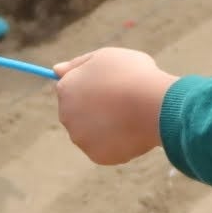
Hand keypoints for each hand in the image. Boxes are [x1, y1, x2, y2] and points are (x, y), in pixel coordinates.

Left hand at [53, 47, 175, 164]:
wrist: (155, 105)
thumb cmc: (134, 75)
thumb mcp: (106, 57)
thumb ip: (79, 63)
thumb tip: (56, 70)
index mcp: (66, 89)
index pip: (70, 88)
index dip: (91, 86)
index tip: (109, 87)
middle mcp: (66, 115)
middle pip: (78, 112)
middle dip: (95, 108)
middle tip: (121, 102)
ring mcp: (80, 137)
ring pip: (92, 132)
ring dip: (106, 126)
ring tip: (130, 116)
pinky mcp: (97, 156)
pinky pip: (106, 149)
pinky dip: (118, 143)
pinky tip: (133, 131)